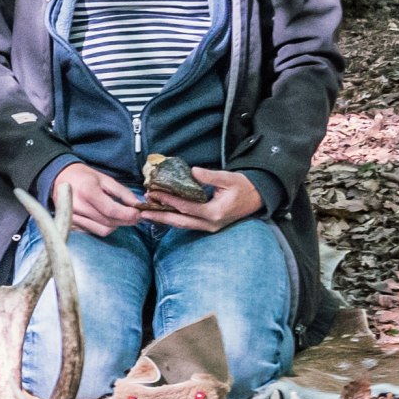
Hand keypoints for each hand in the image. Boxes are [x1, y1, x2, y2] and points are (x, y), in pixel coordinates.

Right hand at [53, 163, 140, 235]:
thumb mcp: (105, 178)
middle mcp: (78, 207)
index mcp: (87, 191)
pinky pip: (93, 231)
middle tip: (135, 215)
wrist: (59, 178)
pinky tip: (106, 218)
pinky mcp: (72, 225)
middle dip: (125, 220)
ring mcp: (73, 218)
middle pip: (108, 222)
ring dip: (116, 225)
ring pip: (102, 230)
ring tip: (121, 216)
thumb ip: (122, 192)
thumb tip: (137, 204)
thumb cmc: (84, 177)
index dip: (127, 214)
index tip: (138, 213)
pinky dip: (104, 227)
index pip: (110, 210)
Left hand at [140, 167, 263, 232]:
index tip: (153, 192)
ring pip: (182, 225)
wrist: (258, 197)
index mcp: (215, 212)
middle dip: (159, 216)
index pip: (186, 207)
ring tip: (147, 214)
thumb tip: (191, 171)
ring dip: (164, 219)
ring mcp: (210, 227)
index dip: (168, 200)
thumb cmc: (244, 187)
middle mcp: (210, 224)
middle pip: (180, 222)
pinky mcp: (209, 226)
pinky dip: (174, 219)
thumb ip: (209, 176)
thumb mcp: (229, 178)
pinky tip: (163, 214)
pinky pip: (188, 224)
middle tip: (141, 211)